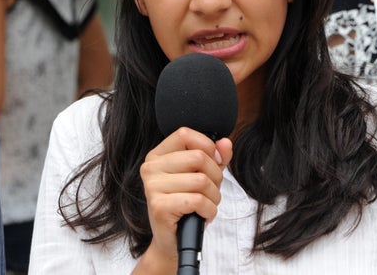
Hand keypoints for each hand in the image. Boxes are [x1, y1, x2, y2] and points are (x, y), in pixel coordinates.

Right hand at [135, 128, 232, 272]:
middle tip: (210, 191)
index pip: (185, 134)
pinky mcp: (159, 207)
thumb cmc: (187, 205)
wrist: (172, 241)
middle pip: (198, 157)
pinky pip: (198, 200)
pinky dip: (209, 210)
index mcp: (157, 156)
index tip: (214, 162)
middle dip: (215, 177)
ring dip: (214, 197)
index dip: (207, 146)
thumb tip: (225, 143)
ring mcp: (152, 187)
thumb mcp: (203, 175)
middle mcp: (151, 168)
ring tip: (206, 205)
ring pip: (201, 180)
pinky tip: (203, 215)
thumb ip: (216, 157)